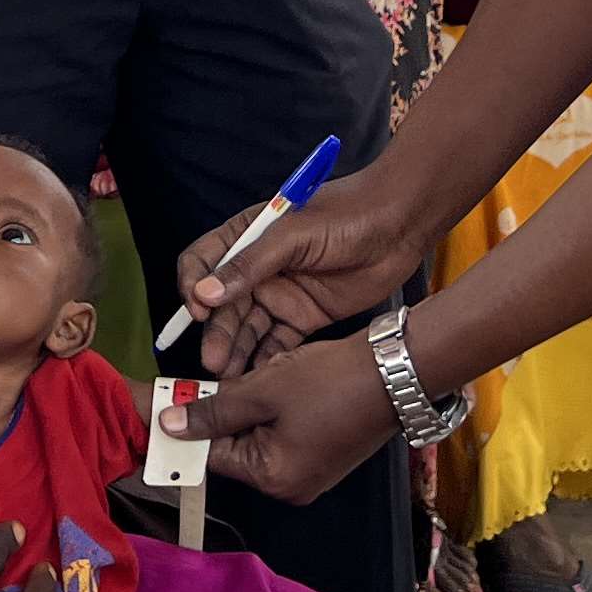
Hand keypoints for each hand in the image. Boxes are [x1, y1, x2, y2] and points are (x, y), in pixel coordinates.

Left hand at [169, 336, 403, 505]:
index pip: (212, 455)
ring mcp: (311, 474)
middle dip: (229, 410)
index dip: (193, 421)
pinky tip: (286, 380)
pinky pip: (284, 434)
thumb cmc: (330, 381)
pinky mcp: (325, 455)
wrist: (396, 371)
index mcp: (273, 479)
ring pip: (260, 436)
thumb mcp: (262, 390)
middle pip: (236, 447)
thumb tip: (168, 427)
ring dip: (254, 405)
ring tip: (269, 374)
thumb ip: (213, 410)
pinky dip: (277, 409)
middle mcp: (291, 488)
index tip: (179, 393)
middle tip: (235, 373)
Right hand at [173, 166, 429, 375]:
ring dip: (236, 350)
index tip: (197, 311)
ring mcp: (282, 293)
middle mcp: (258, 268)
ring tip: (229, 376)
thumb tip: (204, 293)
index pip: (203, 262)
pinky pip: (278, 342)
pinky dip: (266, 360)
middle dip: (217, 332)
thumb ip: (249, 265)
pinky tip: (258, 377)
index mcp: (247, 236)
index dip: (193, 287)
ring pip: (248, 328)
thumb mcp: (292, 234)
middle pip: (224, 304)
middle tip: (214, 360)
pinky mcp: (305, 316)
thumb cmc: (345, 214)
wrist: (398, 226)